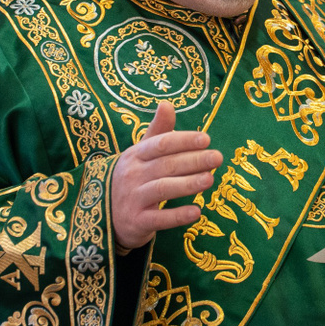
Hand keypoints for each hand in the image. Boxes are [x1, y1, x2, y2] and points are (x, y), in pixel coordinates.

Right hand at [111, 102, 220, 249]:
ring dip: (188, 184)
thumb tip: (167, 104)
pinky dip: (178, 216)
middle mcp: (132, 175)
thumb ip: (157, 131)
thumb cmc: (133, 178)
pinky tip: (197, 212)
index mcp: (135, 155)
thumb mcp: (140, 153)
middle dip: (193, 160)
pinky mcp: (137, 221)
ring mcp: (133, 199)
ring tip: (210, 180)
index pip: (161, 144)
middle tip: (217, 158)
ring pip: (162, 189)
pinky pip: (159, 219)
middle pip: (166, 165)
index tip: (206, 139)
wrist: (107, 214)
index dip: (183, 140)